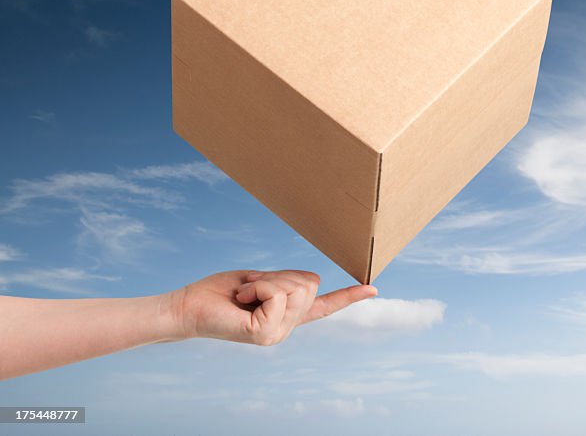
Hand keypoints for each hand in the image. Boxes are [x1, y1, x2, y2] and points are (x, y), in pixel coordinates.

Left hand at [168, 270, 376, 345]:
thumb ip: (287, 283)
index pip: (323, 306)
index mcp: (286, 315)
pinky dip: (257, 289)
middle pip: (308, 283)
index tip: (374, 289)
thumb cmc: (219, 293)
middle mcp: (285, 328)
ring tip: (243, 295)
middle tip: (250, 287)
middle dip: (279, 275)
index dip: (348, 296)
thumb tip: (314, 282)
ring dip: (266, 282)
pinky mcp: (264, 335)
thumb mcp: (261, 281)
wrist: (187, 307)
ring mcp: (276, 334)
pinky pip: (276, 295)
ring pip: (294, 288)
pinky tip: (240, 301)